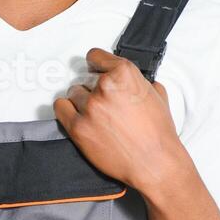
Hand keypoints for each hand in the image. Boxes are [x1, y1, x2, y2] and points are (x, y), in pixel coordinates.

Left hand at [54, 47, 183, 191]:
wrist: (154, 164)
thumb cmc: (158, 135)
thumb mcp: (158, 97)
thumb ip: (143, 83)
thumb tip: (139, 82)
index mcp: (125, 74)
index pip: (96, 56)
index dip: (97, 64)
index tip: (95, 68)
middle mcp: (105, 87)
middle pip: (85, 78)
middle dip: (94, 89)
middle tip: (105, 103)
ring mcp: (89, 107)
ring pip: (73, 93)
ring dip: (81, 101)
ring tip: (95, 114)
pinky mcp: (78, 127)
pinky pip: (60, 108)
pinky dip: (66, 109)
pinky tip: (76, 114)